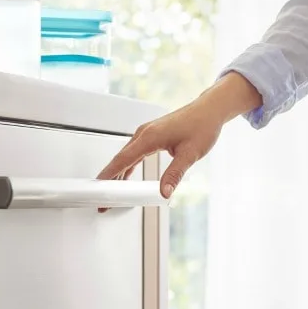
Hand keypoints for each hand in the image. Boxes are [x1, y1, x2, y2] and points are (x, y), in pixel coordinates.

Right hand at [98, 72, 261, 198]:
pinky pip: (133, 152)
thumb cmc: (202, 126)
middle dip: (109, 178)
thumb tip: (164, 193)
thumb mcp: (190, 155)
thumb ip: (174, 175)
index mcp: (149, 137)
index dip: (108, 174)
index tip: (97, 187)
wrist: (210, 110)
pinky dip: (127, 165)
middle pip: (120, 158)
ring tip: (110, 190)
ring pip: (125, 155)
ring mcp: (146, 133)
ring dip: (116, 172)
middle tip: (102, 198)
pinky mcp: (151, 134)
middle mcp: (144, 133)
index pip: (122, 159)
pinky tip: (124, 176)